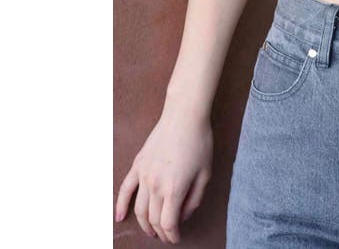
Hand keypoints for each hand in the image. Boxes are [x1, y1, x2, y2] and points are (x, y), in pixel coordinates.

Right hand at [114, 105, 213, 242]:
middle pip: (153, 218)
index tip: (175, 238)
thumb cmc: (199, 142)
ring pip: (139, 209)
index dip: (171, 235)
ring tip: (151, 230)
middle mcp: (156, 185)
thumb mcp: (206, 173)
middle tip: (166, 235)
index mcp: (175, 189)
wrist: (185, 116)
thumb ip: (195, 198)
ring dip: (144, 224)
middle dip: (160, 231)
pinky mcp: (137, 165)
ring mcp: (144, 175)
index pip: (168, 223)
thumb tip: (183, 215)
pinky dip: (120, 205)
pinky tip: (119, 217)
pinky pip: (124, 189)